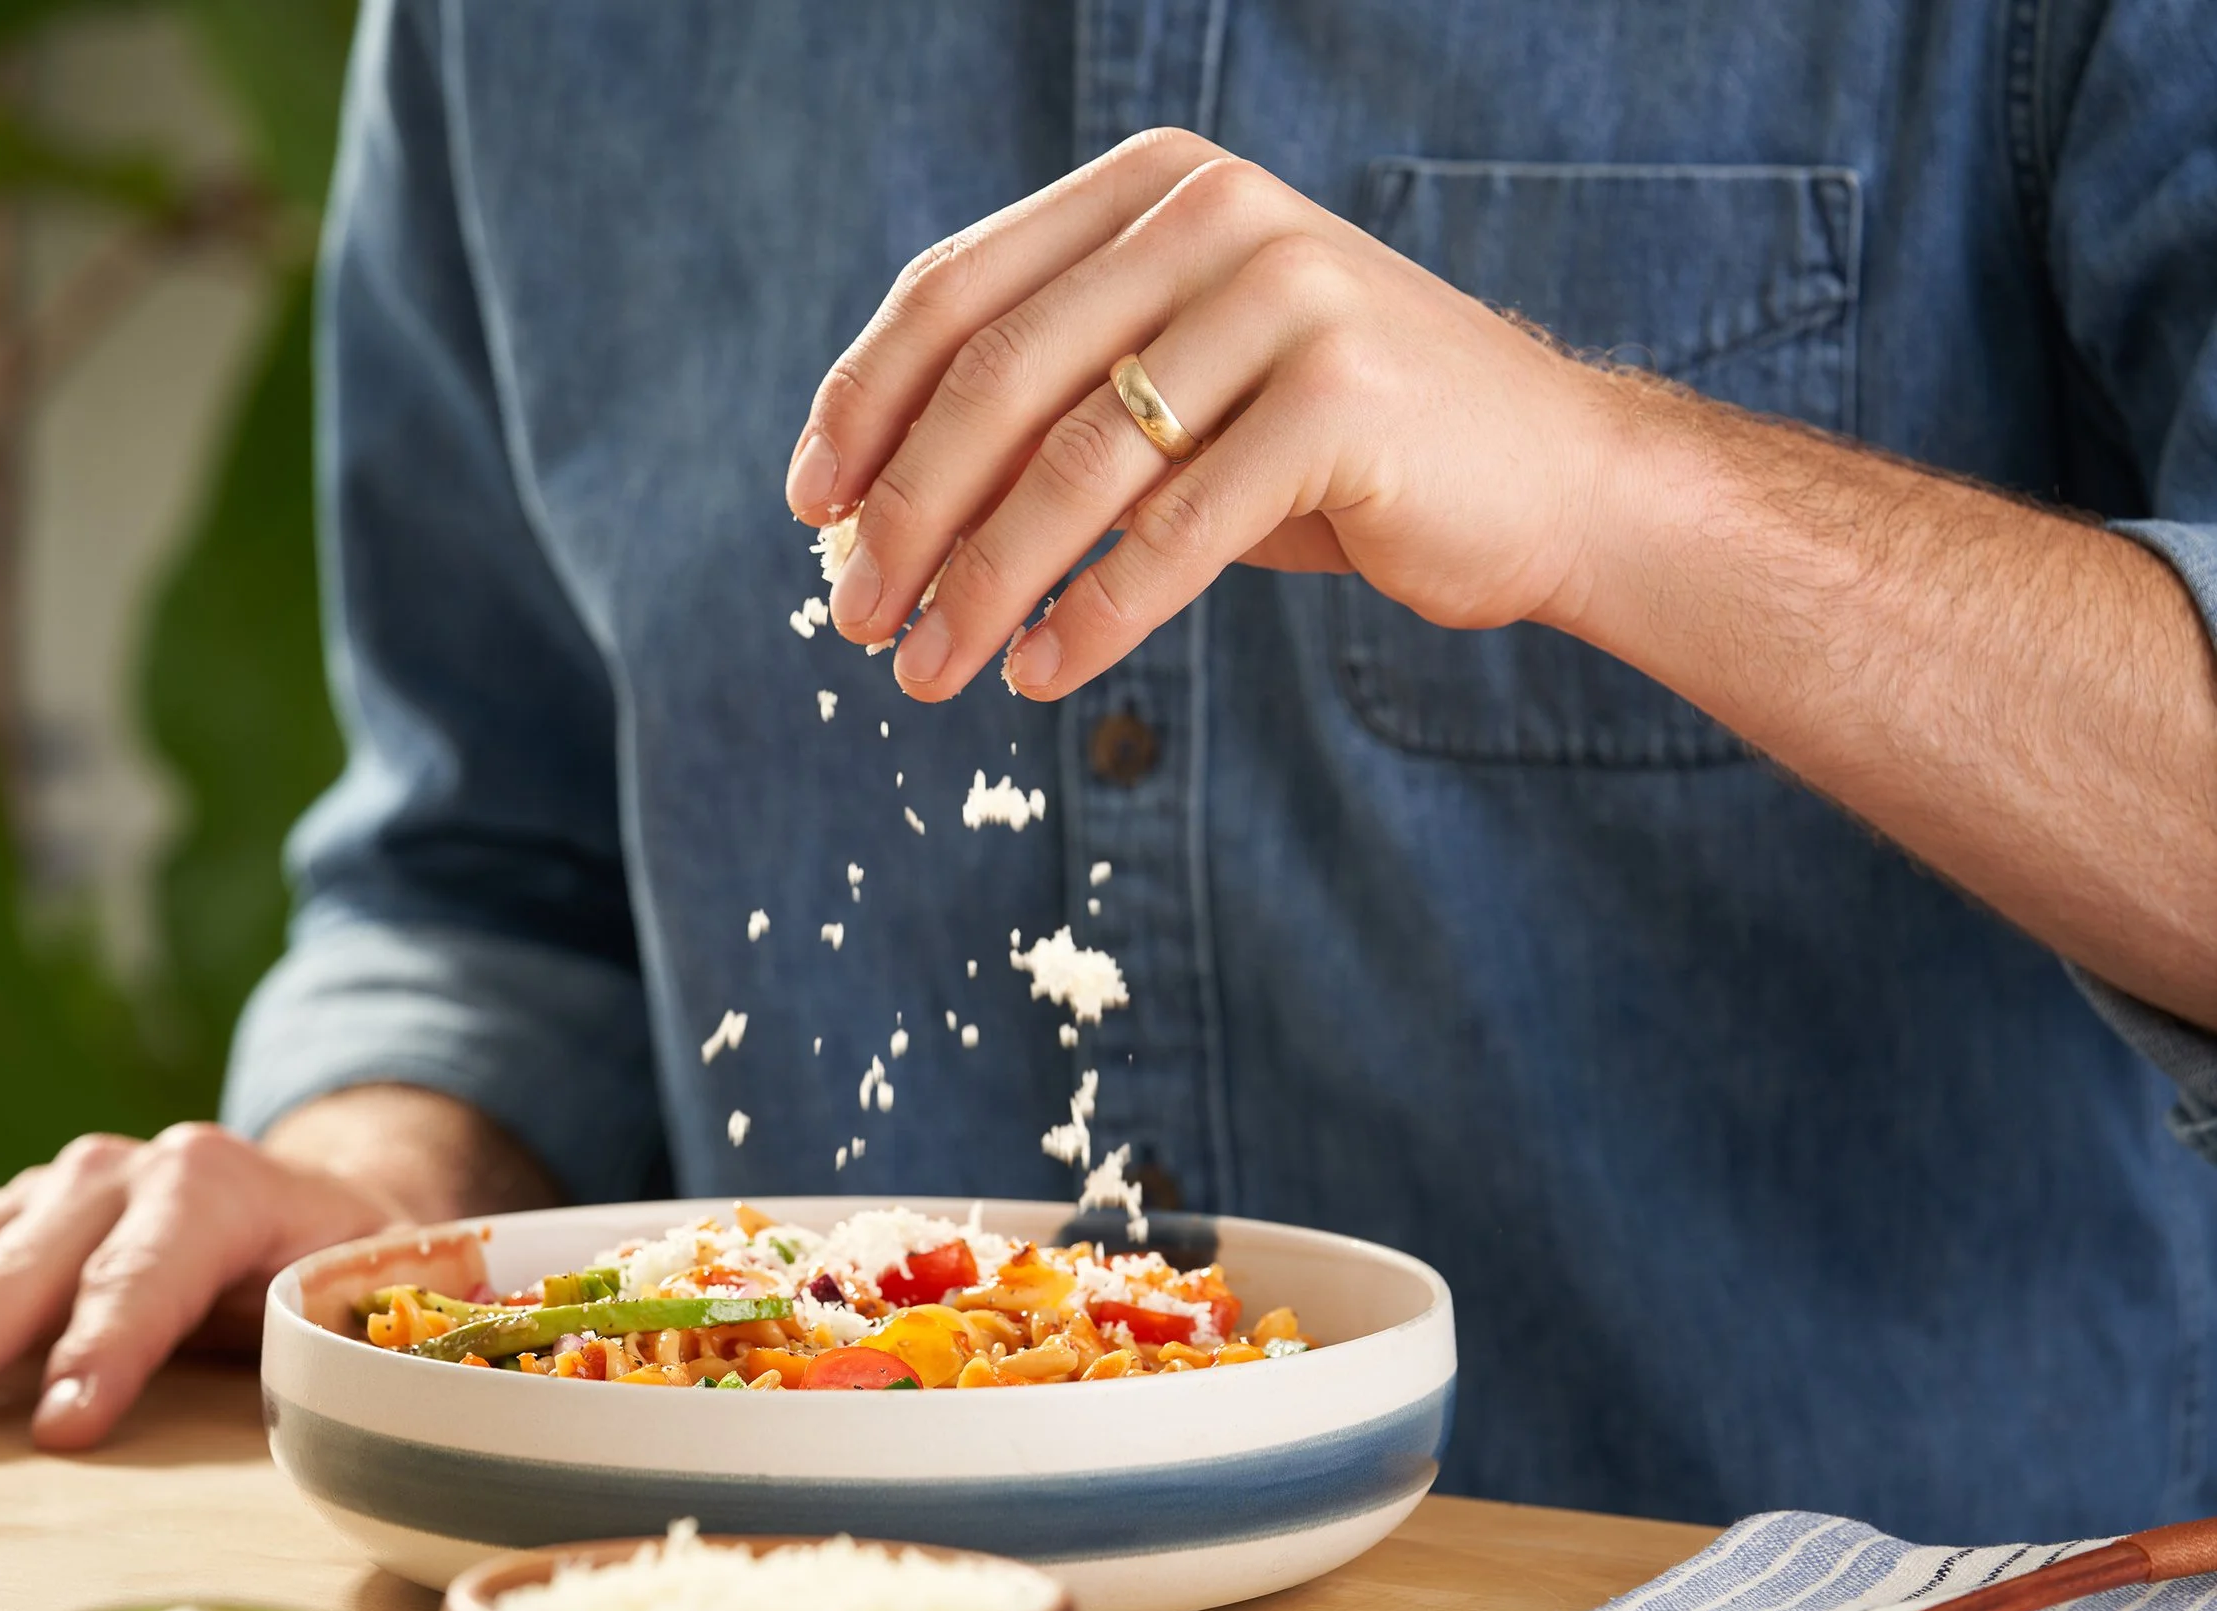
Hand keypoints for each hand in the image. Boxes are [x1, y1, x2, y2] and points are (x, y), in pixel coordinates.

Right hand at [0, 1119, 407, 1449]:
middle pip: (24, 1266)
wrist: (308, 1203)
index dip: (109, 1344)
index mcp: (215, 1185)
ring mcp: (42, 1193)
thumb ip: (340, 1326)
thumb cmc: (332, 1268)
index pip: (152, 1269)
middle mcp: (116, 1174)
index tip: (64, 1425)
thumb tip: (341, 1385)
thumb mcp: (367, 1288)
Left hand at [783, 127, 1630, 700]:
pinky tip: (1042, 675)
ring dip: (983, 585)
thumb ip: (1049, 414)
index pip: (956, 292)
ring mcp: (1287, 296)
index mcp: (1152, 186)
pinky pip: (1178, 530)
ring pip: (1078, 464)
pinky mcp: (1347, 401)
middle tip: (854, 618)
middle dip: (906, 514)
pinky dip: (1095, 616)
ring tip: (928, 672)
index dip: (863, 405)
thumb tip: (873, 517)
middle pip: (997, 378)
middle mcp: (1214, 213)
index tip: (810, 508)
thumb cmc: (1330, 449)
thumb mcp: (1176, 399)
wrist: (1548, 476)